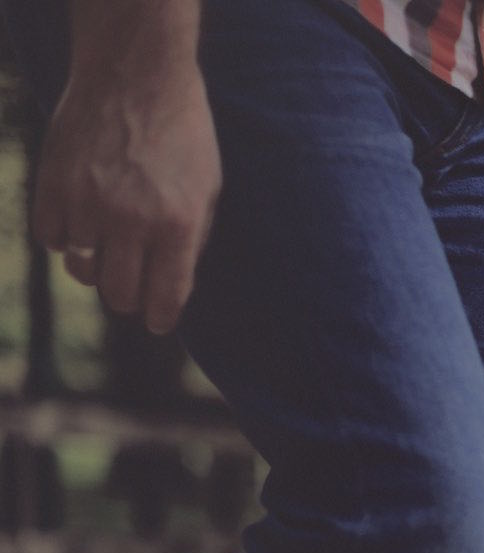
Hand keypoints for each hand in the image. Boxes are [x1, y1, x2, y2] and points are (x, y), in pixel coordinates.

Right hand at [34, 2, 220, 335]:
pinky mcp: (54, 184)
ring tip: (107, 255)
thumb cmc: (182, 134)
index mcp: (178, 224)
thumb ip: (193, 239)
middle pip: (119, 293)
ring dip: (94, 271)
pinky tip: (81, 226)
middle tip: (132, 292)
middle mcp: (132, 219)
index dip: (162, 318)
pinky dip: (65, 240)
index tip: (159, 322)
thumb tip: (174, 285)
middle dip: (129, 300)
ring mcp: (88, 202)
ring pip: (81, 271)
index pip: (166, 297)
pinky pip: (52, 239)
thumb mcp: (208, 188)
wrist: (136, 76)